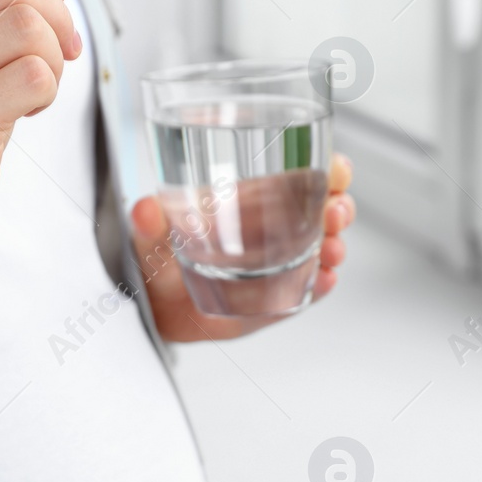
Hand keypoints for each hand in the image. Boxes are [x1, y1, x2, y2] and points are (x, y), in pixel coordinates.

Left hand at [132, 154, 354, 342]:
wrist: (160, 312)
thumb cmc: (161, 265)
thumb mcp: (151, 241)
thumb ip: (148, 225)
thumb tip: (142, 209)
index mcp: (250, 202)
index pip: (299, 175)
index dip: (326, 169)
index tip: (337, 169)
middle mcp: (272, 229)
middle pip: (323, 208)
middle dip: (339, 206)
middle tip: (334, 213)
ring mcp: (281, 263)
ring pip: (324, 245)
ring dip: (336, 243)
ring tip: (331, 250)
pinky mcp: (280, 296)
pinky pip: (311, 287)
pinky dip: (322, 282)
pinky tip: (324, 279)